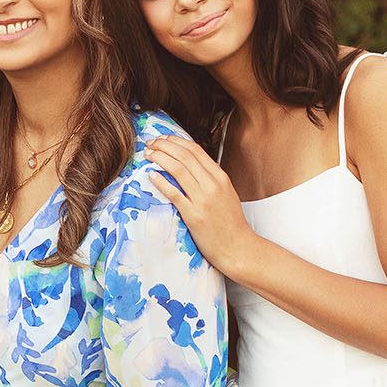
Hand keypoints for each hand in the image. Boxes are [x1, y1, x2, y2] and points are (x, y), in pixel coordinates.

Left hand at [144, 135, 255, 275]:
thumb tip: (190, 166)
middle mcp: (213, 185)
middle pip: (185, 156)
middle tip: (150, 143)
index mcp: (220, 177)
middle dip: (164, 145)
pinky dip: (161, 182)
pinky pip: (174, 194)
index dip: (176, 141)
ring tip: (148, 154)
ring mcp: (203, 200)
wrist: (238, 248)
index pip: (196, 150)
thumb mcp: (225, 194)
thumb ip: (210, 179)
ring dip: (159, 158)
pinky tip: (151, 175)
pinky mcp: (194, 215)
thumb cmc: (230, 223)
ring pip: (178, 170)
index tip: (163, 138)